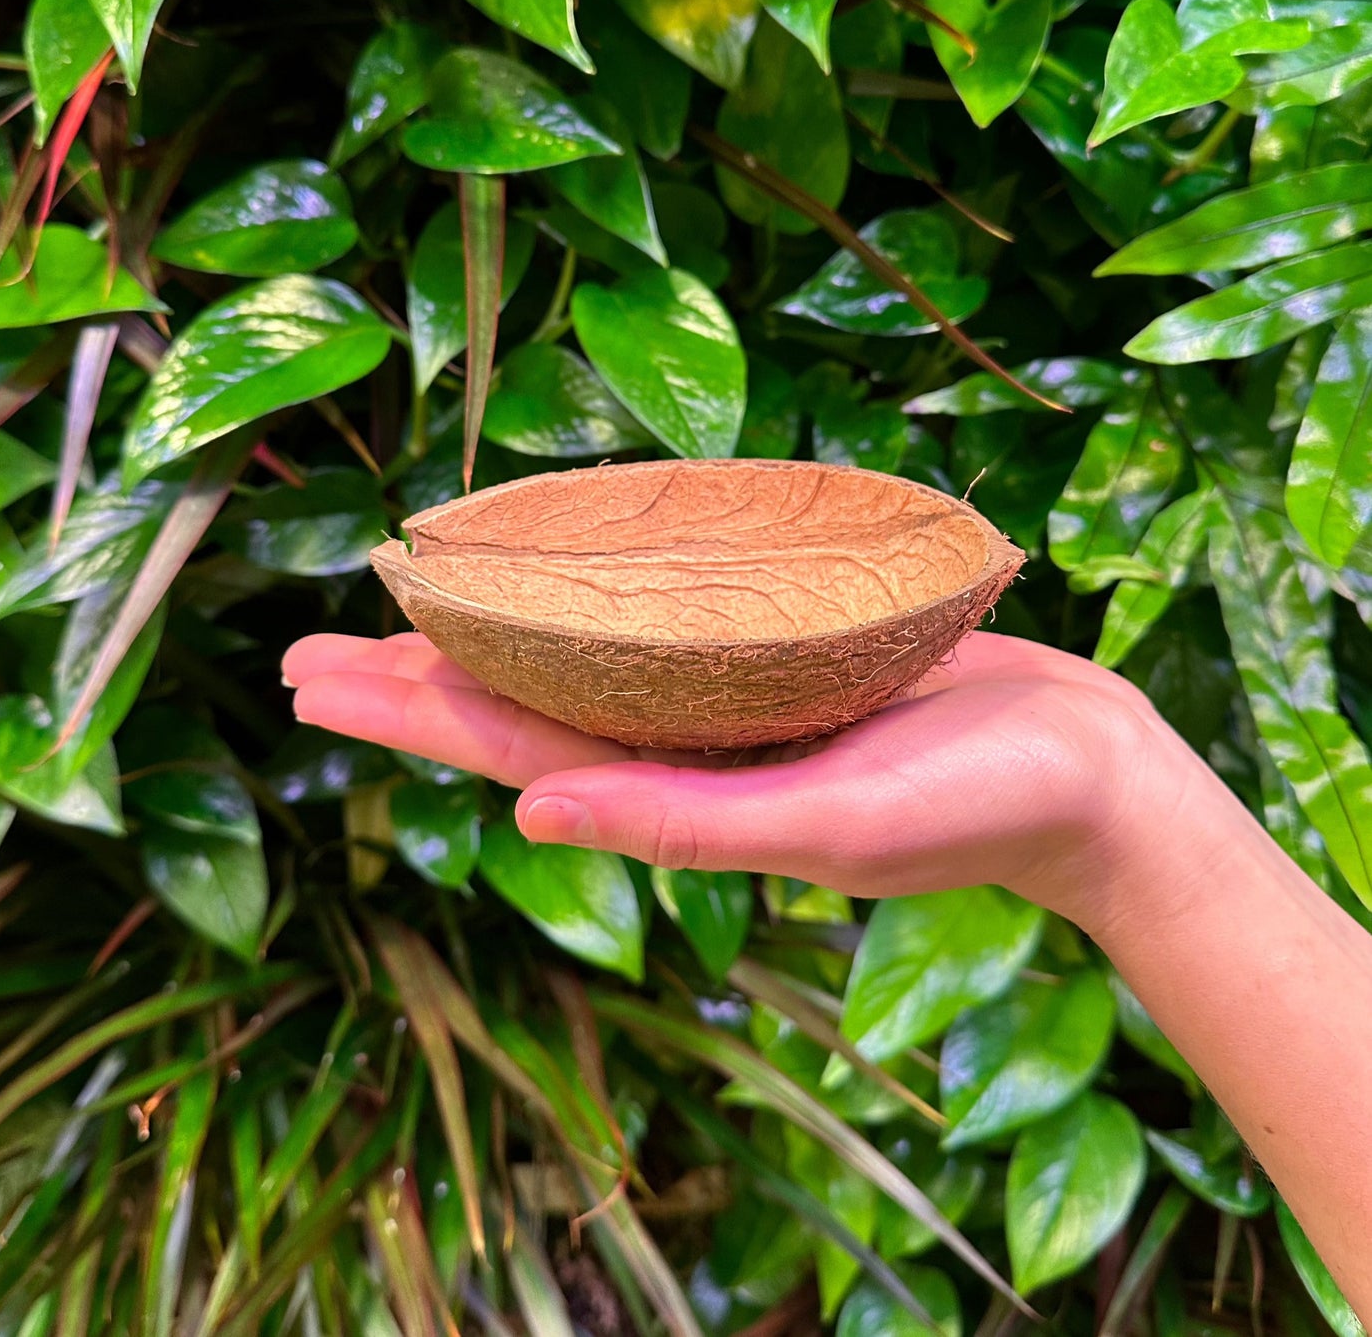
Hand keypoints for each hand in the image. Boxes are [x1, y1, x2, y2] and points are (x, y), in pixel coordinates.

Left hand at [282, 630, 1219, 933]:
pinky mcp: (789, 651)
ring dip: (498, 632)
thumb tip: (528, 811)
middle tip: (316, 648)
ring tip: (413, 607)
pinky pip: (670, 621)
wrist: (1089, 770)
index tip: (313, 687)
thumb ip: (686, 822)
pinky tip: (562, 579)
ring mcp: (736, 699)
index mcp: (684, 792)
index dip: (411, 717)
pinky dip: (602, 601)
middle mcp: (692, 745)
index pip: (515, 749)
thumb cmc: (977, 809)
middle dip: (421, 677)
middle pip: (528, 702)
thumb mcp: (831, 822)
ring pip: (586, 658)